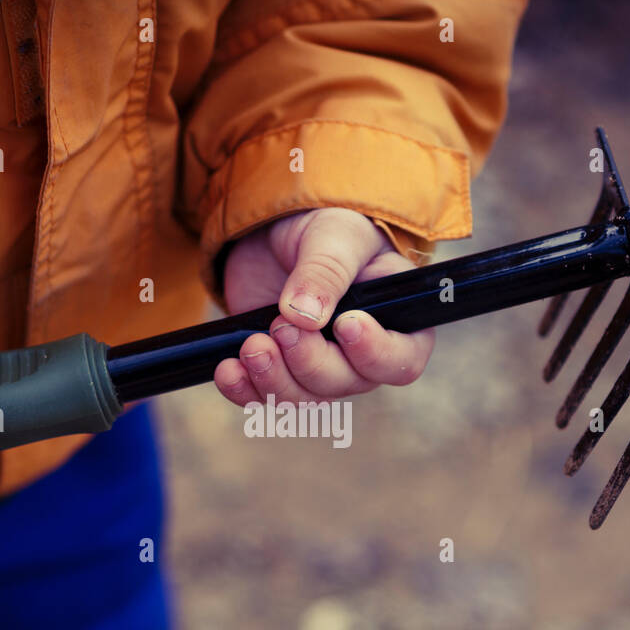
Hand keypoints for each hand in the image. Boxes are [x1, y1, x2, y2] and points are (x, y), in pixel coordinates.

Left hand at [213, 207, 434, 406]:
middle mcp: (363, 355)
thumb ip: (325, 271)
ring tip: (251, 346)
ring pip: (305, 399)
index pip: (402, 360)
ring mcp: (320, 368)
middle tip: (280, 326)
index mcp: (396, 321)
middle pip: (346, 383)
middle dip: (310, 362)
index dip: (375, 353)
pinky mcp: (279, 371)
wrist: (277, 234)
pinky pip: (265, 399)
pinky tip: (227, 371)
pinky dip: (245, 390)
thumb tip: (304, 318)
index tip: (344, 325)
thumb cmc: (326, 230)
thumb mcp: (332, 236)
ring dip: (275, 381)